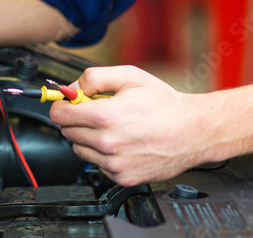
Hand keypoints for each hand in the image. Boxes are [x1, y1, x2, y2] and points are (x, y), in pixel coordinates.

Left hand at [48, 66, 203, 186]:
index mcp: (105, 116)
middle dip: (76, 119)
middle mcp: (107, 143)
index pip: (59, 115)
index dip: (62, 105)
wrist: (193, 131)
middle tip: (95, 111)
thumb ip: (94, 78)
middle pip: (67, 132)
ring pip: (79, 150)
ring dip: (88, 137)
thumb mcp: (129, 77)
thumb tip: (72, 88)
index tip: (68, 103)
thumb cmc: (165, 105)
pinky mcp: (123, 177)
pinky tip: (121, 142)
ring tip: (111, 127)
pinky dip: (102, 154)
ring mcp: (114, 163)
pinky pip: (97, 164)